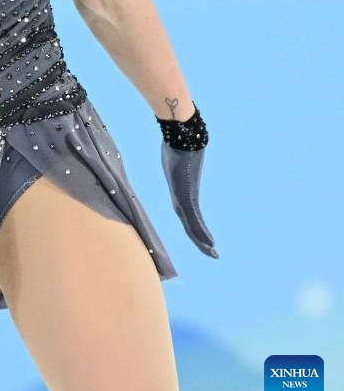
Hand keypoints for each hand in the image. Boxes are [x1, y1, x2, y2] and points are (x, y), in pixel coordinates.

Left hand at [160, 142, 218, 257]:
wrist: (180, 137)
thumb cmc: (178, 143)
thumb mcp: (182, 156)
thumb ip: (187, 158)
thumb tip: (193, 149)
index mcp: (178, 192)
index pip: (186, 216)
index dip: (194, 229)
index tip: (205, 239)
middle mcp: (179, 198)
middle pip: (188, 226)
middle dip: (199, 241)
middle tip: (211, 252)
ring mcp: (181, 198)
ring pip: (191, 227)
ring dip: (202, 242)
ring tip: (213, 253)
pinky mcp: (185, 196)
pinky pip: (193, 220)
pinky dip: (201, 233)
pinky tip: (209, 243)